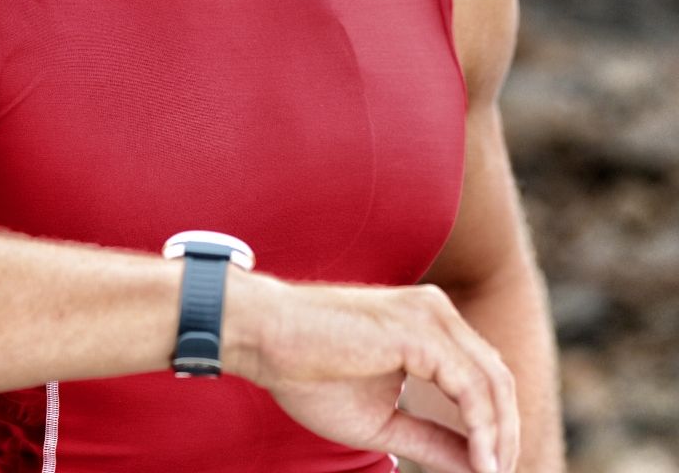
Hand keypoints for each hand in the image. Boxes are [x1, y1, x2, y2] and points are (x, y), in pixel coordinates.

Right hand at [228, 276, 518, 472]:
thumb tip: (477, 469)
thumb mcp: (381, 421)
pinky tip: (481, 463)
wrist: (264, 339)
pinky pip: (471, 388)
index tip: (489, 471)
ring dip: (500, 438)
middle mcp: (436, 312)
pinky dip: (483, 430)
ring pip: (492, 383)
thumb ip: (431, 440)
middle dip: (505, 436)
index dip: (494, 428)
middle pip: (497, 380)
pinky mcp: (420, 331)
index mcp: (427, 325)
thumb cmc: (307, 375)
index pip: (482, 376)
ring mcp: (430, 316)